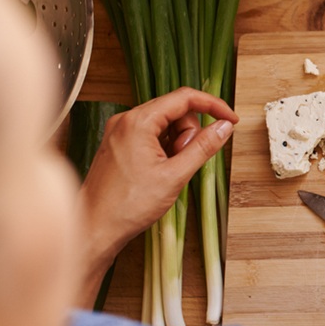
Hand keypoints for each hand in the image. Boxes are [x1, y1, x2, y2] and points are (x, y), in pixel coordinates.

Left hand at [77, 88, 237, 294]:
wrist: (94, 228)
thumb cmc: (127, 206)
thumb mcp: (175, 175)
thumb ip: (204, 147)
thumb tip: (224, 127)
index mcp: (138, 121)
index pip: (185, 98)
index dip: (213, 106)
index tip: (230, 120)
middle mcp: (125, 120)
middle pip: (175, 111)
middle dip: (189, 133)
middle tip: (185, 161)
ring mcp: (120, 132)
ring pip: (164, 124)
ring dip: (176, 143)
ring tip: (169, 171)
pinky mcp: (118, 144)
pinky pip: (151, 136)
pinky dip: (163, 149)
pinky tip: (160, 172)